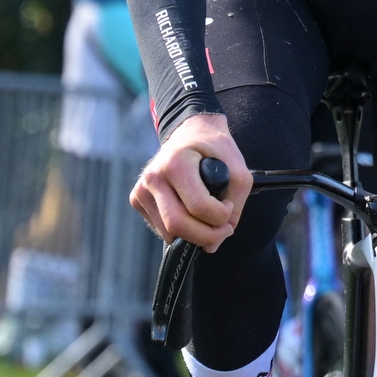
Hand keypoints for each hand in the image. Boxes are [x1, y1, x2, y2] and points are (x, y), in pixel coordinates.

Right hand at [131, 113, 245, 251]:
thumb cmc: (216, 149)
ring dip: (194, 234)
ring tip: (208, 216)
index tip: (229, 206)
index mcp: (176, 163)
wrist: (191, 132)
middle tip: (223, 229)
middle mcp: (153, 176)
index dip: (221, 216)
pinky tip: (190, 211)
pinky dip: (180, 229)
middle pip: (177, 225)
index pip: (199, 207)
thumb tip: (212, 245)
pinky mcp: (137, 199)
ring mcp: (141, 188)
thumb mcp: (238, 171)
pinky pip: (161, 228)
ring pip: (168, 232)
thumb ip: (235, 206)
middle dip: (206, 236)